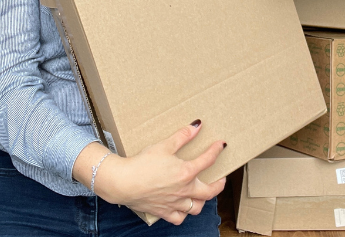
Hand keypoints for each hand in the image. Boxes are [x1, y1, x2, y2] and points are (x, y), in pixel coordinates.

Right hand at [75, 121, 226, 224]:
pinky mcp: (164, 212)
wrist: (123, 183)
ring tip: (202, 194)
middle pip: (210, 192)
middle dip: (219, 185)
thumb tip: (197, 126)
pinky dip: (183, 214)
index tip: (221, 145)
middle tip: (221, 179)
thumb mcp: (164, 146)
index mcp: (186, 173)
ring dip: (202, 201)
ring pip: (196, 208)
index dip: (216, 151)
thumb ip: (182, 136)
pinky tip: (182, 208)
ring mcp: (175, 203)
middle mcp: (184, 191)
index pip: (208, 160)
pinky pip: (179, 218)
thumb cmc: (142, 164)